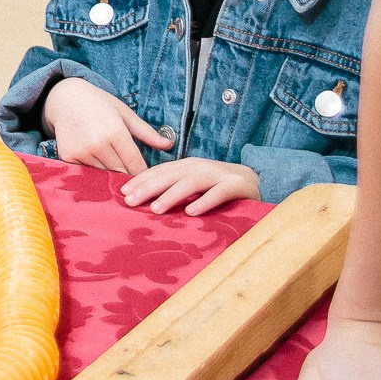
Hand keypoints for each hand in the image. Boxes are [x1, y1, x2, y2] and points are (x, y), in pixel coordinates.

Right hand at [43, 76, 172, 175]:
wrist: (64, 98)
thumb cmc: (99, 104)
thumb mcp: (124, 113)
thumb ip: (146, 132)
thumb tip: (169, 145)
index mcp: (115, 132)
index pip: (135, 165)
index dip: (143, 174)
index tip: (149, 178)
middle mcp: (98, 144)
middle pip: (121, 173)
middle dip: (129, 176)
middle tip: (135, 178)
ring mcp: (81, 152)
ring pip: (104, 175)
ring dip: (111, 175)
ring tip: (116, 170)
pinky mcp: (69, 157)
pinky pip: (88, 173)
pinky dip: (94, 172)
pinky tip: (97, 163)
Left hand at [120, 157, 258, 214]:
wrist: (258, 181)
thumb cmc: (219, 186)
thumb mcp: (195, 185)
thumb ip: (175, 188)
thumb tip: (145, 200)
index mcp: (188, 166)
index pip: (160, 172)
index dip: (141, 181)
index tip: (122, 193)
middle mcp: (201, 167)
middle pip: (170, 176)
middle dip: (148, 187)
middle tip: (130, 201)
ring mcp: (219, 175)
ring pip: (191, 183)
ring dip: (172, 195)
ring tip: (155, 209)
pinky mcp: (237, 185)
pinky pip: (219, 193)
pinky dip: (205, 202)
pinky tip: (192, 213)